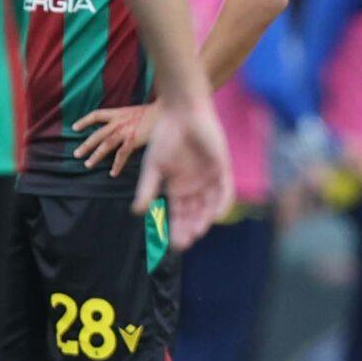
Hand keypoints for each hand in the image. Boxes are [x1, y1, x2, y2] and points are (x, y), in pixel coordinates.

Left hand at [73, 101, 158, 176]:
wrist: (168, 110)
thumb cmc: (156, 112)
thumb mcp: (136, 112)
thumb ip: (127, 119)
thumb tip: (125, 126)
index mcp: (118, 113)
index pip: (96, 115)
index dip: (84, 121)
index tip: (74, 128)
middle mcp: (118, 121)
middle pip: (97, 134)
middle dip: (86, 145)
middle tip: (76, 154)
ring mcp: (125, 131)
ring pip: (105, 145)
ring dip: (95, 156)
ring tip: (87, 164)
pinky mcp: (134, 139)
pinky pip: (121, 155)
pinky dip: (117, 165)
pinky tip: (112, 173)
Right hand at [131, 97, 232, 249]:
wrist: (181, 115)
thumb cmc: (164, 138)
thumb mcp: (153, 167)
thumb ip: (147, 189)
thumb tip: (137, 212)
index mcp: (177, 188)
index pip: (178, 215)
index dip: (176, 230)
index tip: (173, 245)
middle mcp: (195, 187)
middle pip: (194, 214)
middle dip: (189, 229)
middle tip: (183, 244)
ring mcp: (209, 179)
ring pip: (209, 206)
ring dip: (204, 220)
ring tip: (197, 232)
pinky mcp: (222, 169)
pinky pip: (224, 190)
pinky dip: (221, 203)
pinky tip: (215, 215)